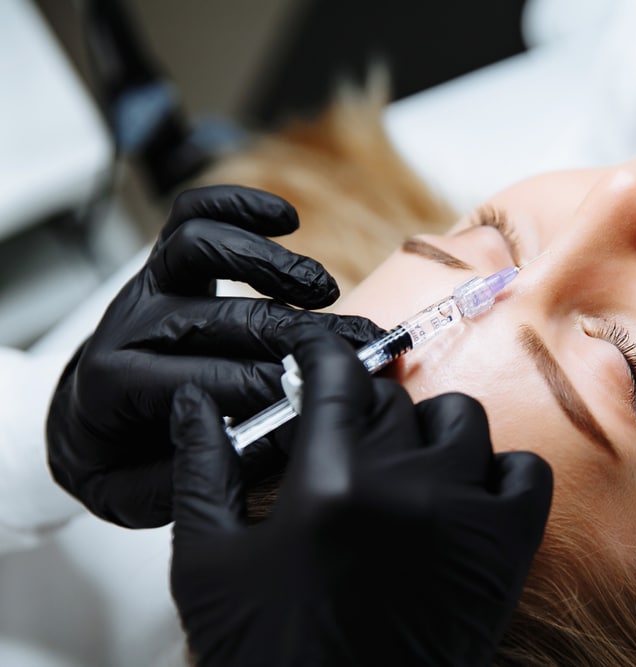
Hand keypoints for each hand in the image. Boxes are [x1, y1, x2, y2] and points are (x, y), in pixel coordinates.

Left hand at [46, 185, 383, 527]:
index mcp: (116, 387)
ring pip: (200, 247)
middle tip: (353, 349)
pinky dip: (240, 206)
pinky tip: (285, 219)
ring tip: (324, 291)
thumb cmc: (121, 459)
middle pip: (220, 318)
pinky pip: (192, 214)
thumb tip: (277, 442)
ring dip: (271, 264)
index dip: (269, 392)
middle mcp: (129, 327)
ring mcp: (147, 289)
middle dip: (296, 336)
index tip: (321, 402)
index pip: (203, 382)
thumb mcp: (144, 493)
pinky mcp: (164, 265)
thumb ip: (203, 471)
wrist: (83, 422)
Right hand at [170, 323, 552, 666]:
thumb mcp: (208, 564)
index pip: (338, 374)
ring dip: (430, 434)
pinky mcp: (504, 551)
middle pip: (394, 399)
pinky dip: (501, 474)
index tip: (322, 363)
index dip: (326, 359)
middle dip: (365, 412)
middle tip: (347, 445)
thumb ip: (203, 469)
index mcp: (328, 484)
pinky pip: (525, 472)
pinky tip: (466, 497)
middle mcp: (403, 487)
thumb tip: (196, 404)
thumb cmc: (271, 654)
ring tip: (405, 471)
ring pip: (461, 420)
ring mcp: (462, 515)